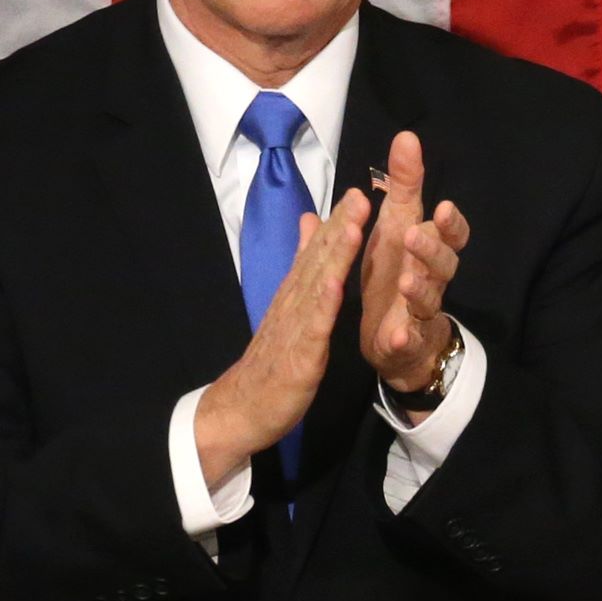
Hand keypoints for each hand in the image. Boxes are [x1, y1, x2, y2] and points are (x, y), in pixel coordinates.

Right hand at [192, 190, 371, 488]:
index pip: (317, 253)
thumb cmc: (271, 362)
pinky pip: (312, 327)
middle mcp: (293, 304)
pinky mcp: (298, 355)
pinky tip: (335, 283)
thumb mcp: (289, 312)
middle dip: (339, 227)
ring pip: (316, 285)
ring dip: (334, 255)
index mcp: (295, 295)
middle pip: (317, 260)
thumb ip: (300, 270)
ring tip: (353, 226)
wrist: (242, 408)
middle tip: (359, 195)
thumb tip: (309, 227)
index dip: (336, 223)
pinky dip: (323, 304)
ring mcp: (294, 328)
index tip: (357, 193)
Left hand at [359, 129, 470, 400]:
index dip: (452, 223)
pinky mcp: (408, 341)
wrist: (396, 340)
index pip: (452, 234)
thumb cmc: (397, 274)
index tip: (445, 206)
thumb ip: (405, 186)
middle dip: (431, 249)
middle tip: (413, 235)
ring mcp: (422, 312)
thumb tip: (407, 136)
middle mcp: (432, 279)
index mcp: (428, 250)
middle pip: (444, 263)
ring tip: (406, 282)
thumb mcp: (396, 225)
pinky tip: (397, 336)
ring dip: (420, 289)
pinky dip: (404, 338)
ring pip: (430, 299)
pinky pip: (409, 339)